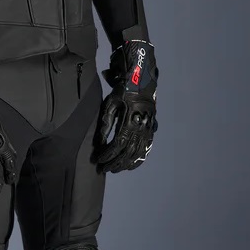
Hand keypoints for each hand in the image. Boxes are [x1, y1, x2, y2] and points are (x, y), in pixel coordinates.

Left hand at [92, 39, 158, 172]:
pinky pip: (146, 149)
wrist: (141, 80)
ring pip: (137, 153)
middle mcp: (141, 127)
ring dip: (125, 164)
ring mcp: (147, 129)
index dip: (108, 155)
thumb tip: (99, 141)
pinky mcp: (150, 129)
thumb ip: (105, 123)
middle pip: (127, 152)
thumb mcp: (110, 104)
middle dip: (114, 163)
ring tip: (115, 169)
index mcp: (130, 120)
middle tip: (104, 169)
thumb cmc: (123, 91)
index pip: (117, 144)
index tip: (98, 160)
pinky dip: (139, 159)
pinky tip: (131, 165)